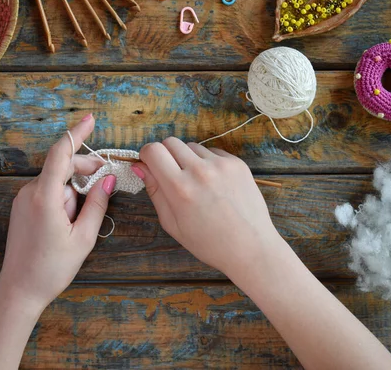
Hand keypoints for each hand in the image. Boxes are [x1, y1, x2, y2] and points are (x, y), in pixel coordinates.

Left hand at [0, 114, 115, 309]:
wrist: (19, 290)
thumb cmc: (52, 268)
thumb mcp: (84, 237)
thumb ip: (98, 204)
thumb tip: (108, 177)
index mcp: (45, 197)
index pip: (61, 153)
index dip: (76, 134)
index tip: (90, 119)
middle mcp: (29, 192)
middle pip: (61, 166)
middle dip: (84, 170)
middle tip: (105, 179)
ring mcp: (23, 199)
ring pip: (56, 181)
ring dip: (73, 191)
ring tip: (78, 221)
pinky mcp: (21, 207)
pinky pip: (46, 192)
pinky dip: (62, 197)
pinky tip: (68, 220)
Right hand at [132, 138, 278, 276]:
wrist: (250, 247)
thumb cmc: (208, 242)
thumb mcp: (172, 224)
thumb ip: (155, 191)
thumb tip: (139, 166)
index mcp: (180, 189)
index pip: (153, 151)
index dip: (147, 155)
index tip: (149, 164)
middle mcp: (200, 171)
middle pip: (171, 142)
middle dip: (165, 154)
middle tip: (171, 174)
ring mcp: (221, 165)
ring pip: (192, 146)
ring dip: (188, 158)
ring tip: (197, 183)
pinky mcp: (237, 163)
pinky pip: (213, 152)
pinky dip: (208, 162)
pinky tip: (214, 184)